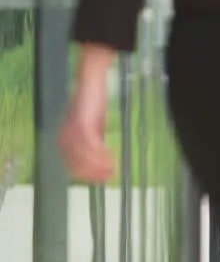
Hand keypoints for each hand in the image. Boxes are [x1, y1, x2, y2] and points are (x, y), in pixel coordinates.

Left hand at [59, 44, 115, 181]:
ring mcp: (72, 133)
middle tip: (112, 174)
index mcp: (64, 140)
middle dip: (96, 172)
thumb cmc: (91, 104)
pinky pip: (91, 146)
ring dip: (100, 165)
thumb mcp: (92, 127)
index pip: (73, 166)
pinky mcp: (82, 126)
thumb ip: (94, 142)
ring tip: (113, 166)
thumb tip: (102, 159)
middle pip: (78, 165)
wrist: (89, 84)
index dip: (90, 175)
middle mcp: (64, 138)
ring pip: (85, 158)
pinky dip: (102, 153)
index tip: (105, 177)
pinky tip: (111, 154)